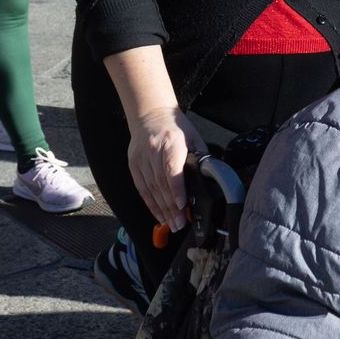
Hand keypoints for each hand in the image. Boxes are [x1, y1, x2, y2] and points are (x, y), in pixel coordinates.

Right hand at [126, 106, 206, 231]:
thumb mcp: (193, 137)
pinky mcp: (133, 164)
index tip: (182, 205)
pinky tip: (158, 214)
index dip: (177, 189)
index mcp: (171, 142)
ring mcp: (141, 158)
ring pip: (150, 188)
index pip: (172, 169)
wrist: (150, 114)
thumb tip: (207, 180)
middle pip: (161, 183)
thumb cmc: (176, 127)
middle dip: (171, 207)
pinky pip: (141, 188)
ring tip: (171, 224)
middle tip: (179, 223)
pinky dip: (150, 203)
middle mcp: (153, 150)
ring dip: (161, 209)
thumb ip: (199, 157)